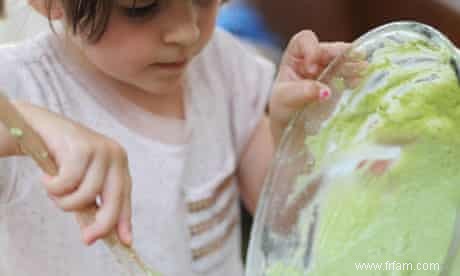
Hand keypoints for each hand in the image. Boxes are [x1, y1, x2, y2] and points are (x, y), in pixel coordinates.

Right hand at [13, 102, 132, 245]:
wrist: (40, 128)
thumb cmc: (63, 157)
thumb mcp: (80, 183)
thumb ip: (89, 205)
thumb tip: (95, 234)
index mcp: (119, 164)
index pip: (125, 195)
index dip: (125, 219)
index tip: (125, 241)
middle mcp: (115, 155)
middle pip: (114, 198)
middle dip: (101, 223)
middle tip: (86, 240)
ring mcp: (100, 149)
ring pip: (87, 194)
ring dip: (65, 201)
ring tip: (53, 192)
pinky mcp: (82, 147)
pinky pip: (68, 182)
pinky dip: (53, 187)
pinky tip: (46, 178)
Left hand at [269, 30, 348, 144]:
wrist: (291, 128)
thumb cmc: (283, 109)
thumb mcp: (285, 99)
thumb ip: (303, 92)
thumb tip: (325, 91)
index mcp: (294, 57)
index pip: (303, 41)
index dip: (311, 49)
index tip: (311, 69)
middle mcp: (312, 59)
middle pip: (329, 49)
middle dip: (341, 53)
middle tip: (355, 58)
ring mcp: (327, 70)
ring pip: (342, 61)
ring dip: (353, 64)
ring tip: (363, 69)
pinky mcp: (338, 83)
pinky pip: (349, 75)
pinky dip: (355, 77)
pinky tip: (359, 82)